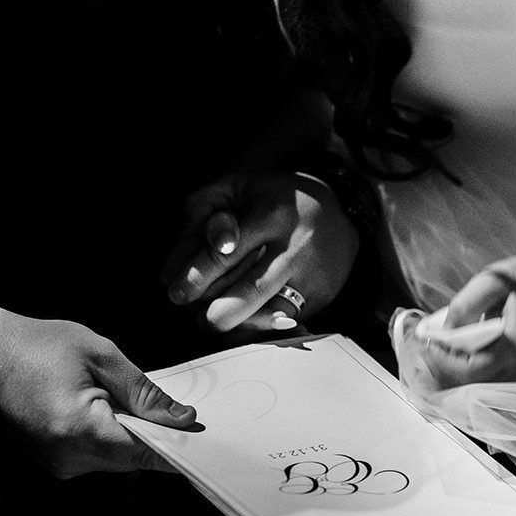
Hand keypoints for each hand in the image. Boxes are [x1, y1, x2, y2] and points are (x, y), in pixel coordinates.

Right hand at [0, 308, 195, 478]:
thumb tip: (180, 417)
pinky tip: (109, 408)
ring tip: (130, 400)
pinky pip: (96, 456)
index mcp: (79, 430)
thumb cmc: (38, 346)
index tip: (203, 434)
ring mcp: (57, 465)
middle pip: (132, 460)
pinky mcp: (52, 462)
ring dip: (132, 435)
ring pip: (116, 460)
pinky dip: (111, 436)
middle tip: (173, 408)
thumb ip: (142, 390)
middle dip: (156, 436)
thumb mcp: (100, 354)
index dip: (177, 445)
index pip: (144, 453)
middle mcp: (67, 458)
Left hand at [163, 171, 360, 335]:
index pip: (226, 253)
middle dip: (212, 311)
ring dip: (233, 325)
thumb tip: (177, 263)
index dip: (196, 276)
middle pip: (247, 294)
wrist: (338, 210)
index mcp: (271, 214)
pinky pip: (281, 325)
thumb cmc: (272, 198)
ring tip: (214, 317)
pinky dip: (255, 329)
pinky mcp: (321, 297)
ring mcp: (312, 276)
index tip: (176, 292)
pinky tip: (241, 322)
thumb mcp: (234, 187)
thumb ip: (200, 212)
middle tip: (193, 310)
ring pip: (266, 316)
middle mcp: (295, 247)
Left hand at [397, 251, 515, 389]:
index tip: (424, 343)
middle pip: (474, 388)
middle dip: (443, 373)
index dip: (444, 361)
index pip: (473, 370)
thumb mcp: (493, 279)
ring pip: (482, 393)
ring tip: (434, 356)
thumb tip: (442, 331)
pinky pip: (491, 386)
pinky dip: (468, 379)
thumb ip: (465, 305)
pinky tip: (454, 361)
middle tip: (422, 352)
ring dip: (454, 379)